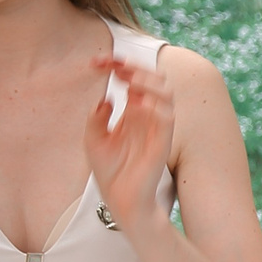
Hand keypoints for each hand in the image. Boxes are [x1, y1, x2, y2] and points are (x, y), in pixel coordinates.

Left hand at [86, 56, 176, 236]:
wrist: (121, 199)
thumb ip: (97, 118)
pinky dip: (155, 106)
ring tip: (129, 80)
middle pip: (152, 78)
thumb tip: (106, 98)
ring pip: (166, 92)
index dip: (116, 65)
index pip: (131, 79)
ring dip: (148, 82)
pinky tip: (136, 103)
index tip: (96, 61)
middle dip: (135, 67)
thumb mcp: (94, 140)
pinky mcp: (163, 142)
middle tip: (115, 65)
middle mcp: (148, 115)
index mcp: (132, 111)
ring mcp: (157, 127)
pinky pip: (167, 117)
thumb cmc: (110, 171)